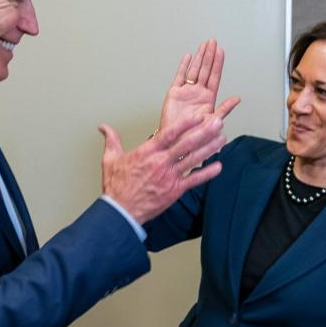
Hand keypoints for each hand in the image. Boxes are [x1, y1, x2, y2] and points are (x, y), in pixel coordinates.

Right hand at [99, 113, 226, 223]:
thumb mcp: (110, 159)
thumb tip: (103, 127)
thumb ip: (111, 140)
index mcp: (147, 152)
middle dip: (203, 131)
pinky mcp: (174, 190)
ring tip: (222, 138)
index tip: (197, 115)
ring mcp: (169, 177)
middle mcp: (161, 162)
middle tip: (218, 121)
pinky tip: (219, 166)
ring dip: (209, 148)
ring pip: (193, 159)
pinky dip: (207, 174)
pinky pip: (194, 180)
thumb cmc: (116, 186)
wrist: (121, 211)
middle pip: (186, 144)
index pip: (168, 133)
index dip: (184, 123)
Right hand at [158, 39, 239, 131]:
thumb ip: (224, 109)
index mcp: (208, 99)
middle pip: (204, 70)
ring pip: (193, 70)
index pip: (214, 77)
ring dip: (199, 57)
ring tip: (203, 45)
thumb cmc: (194, 136)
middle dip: (209, 55)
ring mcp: (186, 92)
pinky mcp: (174, 93)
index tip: (220, 51)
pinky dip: (183, 66)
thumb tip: (237, 99)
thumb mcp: (212, 123)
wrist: (175, 141)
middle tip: (212, 42)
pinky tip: (188, 57)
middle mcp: (198, 93)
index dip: (217, 63)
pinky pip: (179, 76)